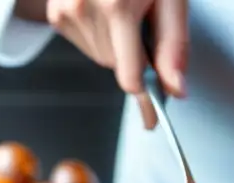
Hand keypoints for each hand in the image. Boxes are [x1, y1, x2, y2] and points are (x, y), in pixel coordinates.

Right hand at [45, 0, 188, 129]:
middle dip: (136, 56)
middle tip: (145, 23)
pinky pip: (86, 43)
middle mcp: (86, 9)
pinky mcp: (58, 13)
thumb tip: (176, 88)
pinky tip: (106, 8)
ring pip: (102, 58)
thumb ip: (173, 45)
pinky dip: (100, 34)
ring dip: (118, 45)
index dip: (146, 100)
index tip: (151, 120)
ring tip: (124, 8)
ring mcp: (67, 11)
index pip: (131, 77)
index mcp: (118, 7)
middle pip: (118, 68)